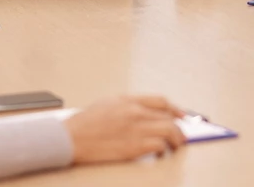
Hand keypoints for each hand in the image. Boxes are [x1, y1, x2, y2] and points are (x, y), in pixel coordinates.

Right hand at [64, 95, 185, 163]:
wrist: (70, 137)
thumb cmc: (85, 123)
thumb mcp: (107, 103)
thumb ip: (128, 105)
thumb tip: (146, 111)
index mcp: (129, 100)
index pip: (161, 101)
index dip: (176, 109)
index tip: (182, 116)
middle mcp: (135, 112)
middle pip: (169, 118)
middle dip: (179, 128)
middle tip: (181, 136)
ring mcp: (136, 129)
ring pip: (169, 131)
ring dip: (176, 140)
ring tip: (175, 146)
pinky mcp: (133, 146)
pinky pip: (160, 146)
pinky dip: (164, 150)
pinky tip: (161, 153)